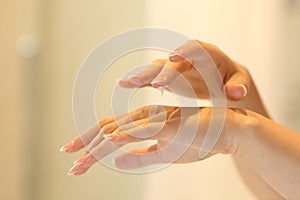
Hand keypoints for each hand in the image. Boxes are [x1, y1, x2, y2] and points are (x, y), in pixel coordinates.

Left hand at [60, 105, 254, 174]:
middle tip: (67, 155)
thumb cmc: (197, 140)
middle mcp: (147, 118)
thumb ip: (141, 156)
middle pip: (109, 128)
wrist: (227, 131)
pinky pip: (147, 128)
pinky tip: (112, 139)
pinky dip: (128, 133)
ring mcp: (159, 119)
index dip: (92, 145)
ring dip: (99, 144)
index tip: (77, 160)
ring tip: (80, 160)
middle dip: (86, 143)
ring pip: (122, 130)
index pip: (112, 132)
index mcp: (145, 123)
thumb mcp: (165, 154)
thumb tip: (116, 162)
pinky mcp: (173, 124)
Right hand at [118, 40, 249, 100]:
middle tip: (150, 82)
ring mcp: (176, 67)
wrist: (224, 83)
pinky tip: (123, 84)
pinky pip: (152, 78)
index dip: (182, 52)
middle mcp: (188, 58)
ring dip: (144, 76)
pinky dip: (139, 82)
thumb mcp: (240, 83)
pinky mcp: (169, 77)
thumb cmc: (233, 81)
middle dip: (160, 71)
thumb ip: (238, 86)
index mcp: (207, 54)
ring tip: (128, 82)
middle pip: (171, 60)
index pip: (194, 48)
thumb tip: (236, 92)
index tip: (172, 58)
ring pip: (157, 68)